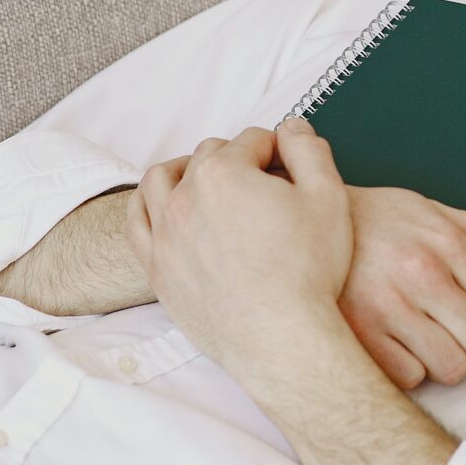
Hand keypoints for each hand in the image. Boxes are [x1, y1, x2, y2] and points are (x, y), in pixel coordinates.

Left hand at [126, 119, 352, 378]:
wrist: (280, 337)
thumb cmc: (308, 270)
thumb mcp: (329, 197)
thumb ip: (309, 150)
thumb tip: (292, 127)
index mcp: (225, 172)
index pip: (252, 140)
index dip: (279, 150)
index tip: (293, 171)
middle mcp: (184, 195)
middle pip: (208, 155)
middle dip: (237, 159)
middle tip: (264, 184)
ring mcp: (164, 232)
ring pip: (161, 180)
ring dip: (185, 170)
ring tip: (208, 181)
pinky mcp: (156, 266)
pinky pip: (136, 221)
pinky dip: (148, 204)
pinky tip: (169, 208)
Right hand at [340, 186, 465, 388]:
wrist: (299, 223)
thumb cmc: (371, 220)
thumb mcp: (433, 212)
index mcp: (447, 244)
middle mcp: (422, 275)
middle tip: (452, 331)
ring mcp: (388, 307)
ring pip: (451, 368)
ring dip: (444, 361)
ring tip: (424, 340)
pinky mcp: (357, 335)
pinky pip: (409, 379)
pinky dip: (407, 370)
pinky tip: (394, 346)